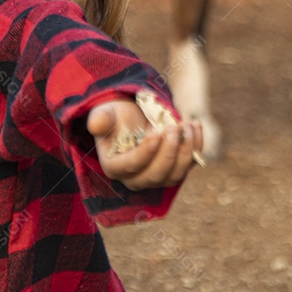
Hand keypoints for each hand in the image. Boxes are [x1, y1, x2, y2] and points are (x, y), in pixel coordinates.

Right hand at [86, 99, 202, 189]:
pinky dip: (196, 148)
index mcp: (115, 167)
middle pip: (156, 175)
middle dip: (169, 152)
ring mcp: (157, 177)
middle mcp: (136, 179)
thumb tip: (95, 124)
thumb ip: (101, 118)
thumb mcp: (106, 112)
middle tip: (174, 127)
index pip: (131, 167)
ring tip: (187, 125)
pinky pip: (188, 166)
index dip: (145, 153)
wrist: (133, 118)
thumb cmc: (116, 116)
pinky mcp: (175, 170)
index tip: (157, 133)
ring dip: (185, 150)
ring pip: (175, 175)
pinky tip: (195, 126)